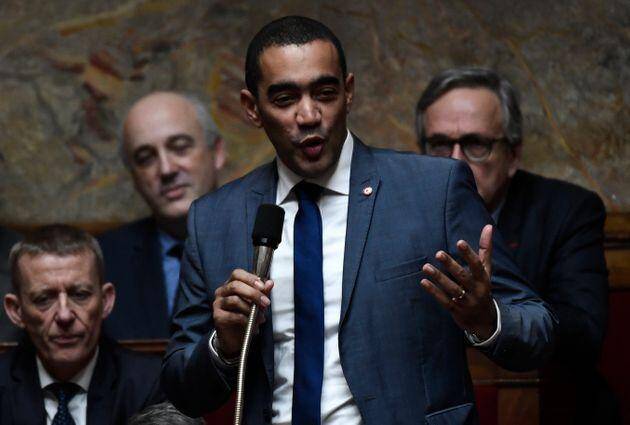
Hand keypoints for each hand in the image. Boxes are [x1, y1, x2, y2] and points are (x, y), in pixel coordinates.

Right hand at [213, 269, 272, 357]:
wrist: (235, 337)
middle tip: (265, 303)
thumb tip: (270, 283)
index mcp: (231, 284)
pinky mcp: (217, 316)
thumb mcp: (256, 303)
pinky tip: (252, 324)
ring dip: (251, 309)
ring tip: (260, 317)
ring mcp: (218, 304)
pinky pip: (232, 315)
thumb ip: (262, 292)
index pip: (237, 273)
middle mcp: (222, 291)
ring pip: (234, 300)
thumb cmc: (245, 316)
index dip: (250, 278)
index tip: (262, 286)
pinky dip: (245, 319)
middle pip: (235, 286)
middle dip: (253, 293)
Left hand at [420, 224, 495, 339]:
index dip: (469, 254)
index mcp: (484, 279)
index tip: (459, 242)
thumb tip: (488, 226)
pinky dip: (433, 291)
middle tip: (438, 253)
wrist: (484, 321)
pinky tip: (423, 282)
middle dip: (451, 265)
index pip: (477, 265)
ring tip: (426, 267)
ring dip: (438, 278)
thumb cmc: (482, 288)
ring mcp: (466, 302)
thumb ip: (485, 249)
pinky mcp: (456, 310)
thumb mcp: (486, 270)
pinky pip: (444, 301)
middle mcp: (476, 290)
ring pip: (451, 289)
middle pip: (463, 277)